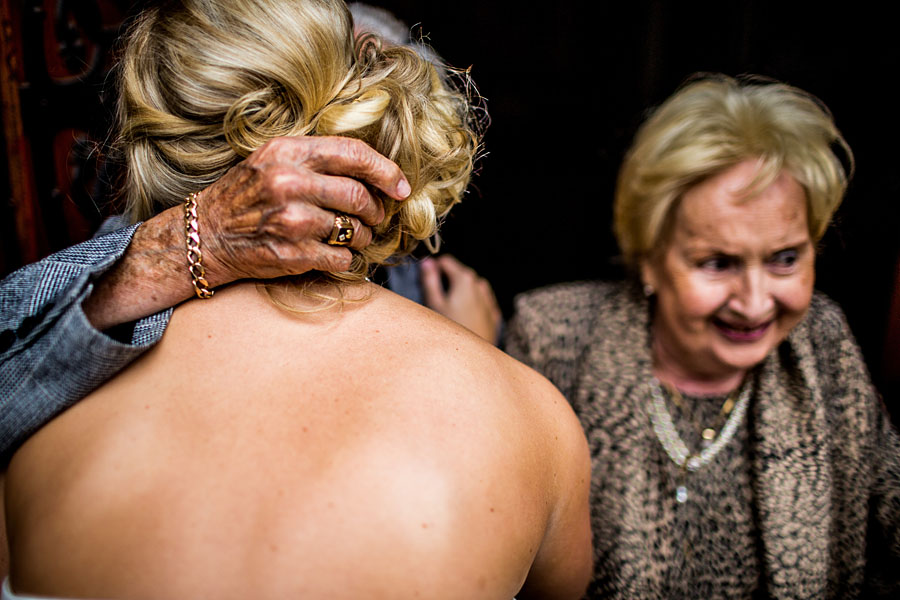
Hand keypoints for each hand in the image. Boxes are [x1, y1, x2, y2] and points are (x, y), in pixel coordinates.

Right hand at [84, 136, 408, 330]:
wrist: (204, 236)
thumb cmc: (245, 197)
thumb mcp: (273, 161)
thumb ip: (317, 160)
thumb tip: (373, 173)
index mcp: (288, 152)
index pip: (354, 154)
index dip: (386, 171)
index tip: (401, 187)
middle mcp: (289, 182)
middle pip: (358, 196)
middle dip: (375, 211)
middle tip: (375, 218)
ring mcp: (290, 220)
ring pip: (354, 230)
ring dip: (361, 237)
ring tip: (351, 236)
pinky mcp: (291, 253)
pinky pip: (341, 257)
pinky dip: (344, 259)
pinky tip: (332, 254)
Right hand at [421, 255, 501, 343]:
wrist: (474, 358)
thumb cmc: (452, 330)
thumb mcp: (435, 304)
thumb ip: (430, 280)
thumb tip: (427, 263)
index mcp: (464, 279)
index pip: (447, 262)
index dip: (435, 267)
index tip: (427, 277)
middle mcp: (480, 286)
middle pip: (460, 275)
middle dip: (448, 282)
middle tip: (435, 298)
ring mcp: (489, 300)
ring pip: (471, 289)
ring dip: (460, 294)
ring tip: (449, 311)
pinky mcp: (493, 315)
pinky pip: (480, 304)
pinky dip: (471, 306)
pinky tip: (462, 319)